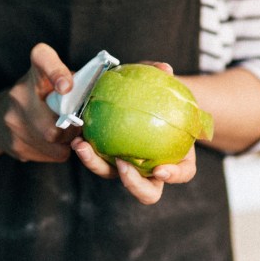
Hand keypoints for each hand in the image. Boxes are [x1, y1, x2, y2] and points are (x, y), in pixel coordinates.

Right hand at [0, 43, 78, 162]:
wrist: (1, 118)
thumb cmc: (44, 96)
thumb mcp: (58, 82)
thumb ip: (77, 84)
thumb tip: (109, 93)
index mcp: (36, 70)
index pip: (43, 59)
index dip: (56, 72)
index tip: (67, 86)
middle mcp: (20, 92)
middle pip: (55, 118)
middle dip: (73, 126)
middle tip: (81, 126)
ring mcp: (13, 120)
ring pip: (54, 140)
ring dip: (69, 141)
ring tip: (68, 133)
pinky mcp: (14, 143)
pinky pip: (51, 154)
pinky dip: (59, 150)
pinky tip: (54, 142)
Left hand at [70, 58, 195, 203]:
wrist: (141, 102)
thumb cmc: (160, 97)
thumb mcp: (164, 85)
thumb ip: (163, 77)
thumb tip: (165, 68)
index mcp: (176, 159)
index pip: (181, 173)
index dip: (174, 175)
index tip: (160, 169)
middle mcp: (152, 171)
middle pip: (147, 191)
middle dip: (134, 184)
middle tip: (122, 165)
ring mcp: (128, 168)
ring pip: (113, 176)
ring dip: (96, 165)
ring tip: (83, 146)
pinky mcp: (106, 159)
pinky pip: (97, 159)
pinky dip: (88, 151)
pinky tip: (78, 135)